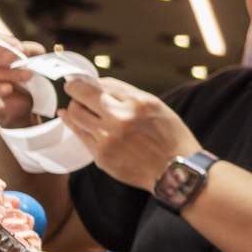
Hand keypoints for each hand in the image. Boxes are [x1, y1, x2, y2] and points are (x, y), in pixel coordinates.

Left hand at [62, 78, 203, 194]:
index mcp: (136, 104)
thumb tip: (93, 82)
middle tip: (79, 95)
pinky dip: (78, 127)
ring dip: (75, 111)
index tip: (76, 81)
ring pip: (75, 117)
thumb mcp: (154, 105)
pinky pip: (80, 136)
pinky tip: (76, 122)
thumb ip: (123, 92)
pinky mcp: (101, 156)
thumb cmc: (169, 135)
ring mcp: (108, 140)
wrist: (176, 170)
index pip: (93, 86)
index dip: (80, 82)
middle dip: (76, 95)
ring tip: (85, 111)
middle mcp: (120, 120)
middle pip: (79, 99)